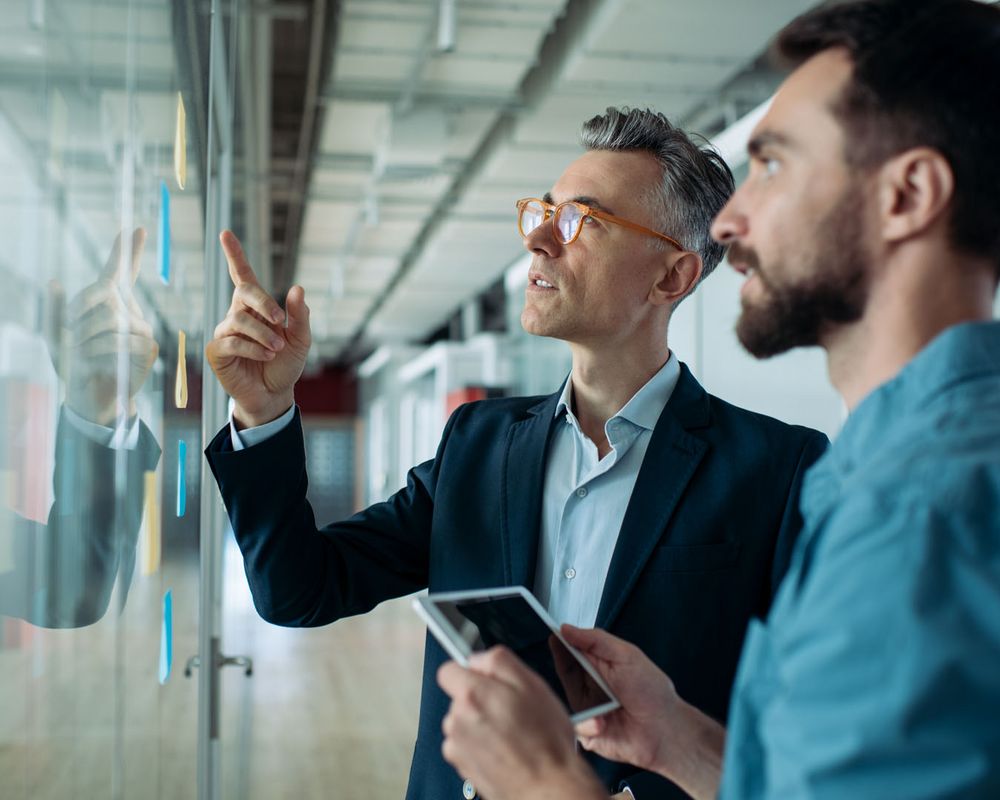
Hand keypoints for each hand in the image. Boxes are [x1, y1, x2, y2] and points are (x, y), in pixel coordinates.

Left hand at [47, 229, 157, 425]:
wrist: (89, 396)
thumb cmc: (74, 363)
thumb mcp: (55, 334)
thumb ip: (53, 309)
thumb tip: (53, 282)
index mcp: (110, 302)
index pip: (120, 271)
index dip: (127, 249)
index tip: (135, 228)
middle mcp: (129, 311)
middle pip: (105, 294)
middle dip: (80, 312)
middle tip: (68, 335)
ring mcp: (141, 329)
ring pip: (112, 319)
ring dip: (86, 338)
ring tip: (80, 354)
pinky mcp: (147, 348)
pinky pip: (123, 340)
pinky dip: (100, 352)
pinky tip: (95, 363)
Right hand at [205, 231, 310, 426]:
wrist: (275, 394)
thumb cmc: (286, 364)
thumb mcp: (301, 340)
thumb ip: (300, 316)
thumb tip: (297, 288)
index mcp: (257, 308)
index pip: (243, 276)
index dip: (234, 255)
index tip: (225, 233)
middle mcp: (238, 315)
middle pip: (243, 292)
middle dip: (264, 302)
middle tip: (281, 320)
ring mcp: (225, 333)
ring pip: (239, 320)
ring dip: (263, 333)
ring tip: (277, 348)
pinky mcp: (217, 352)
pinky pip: (232, 341)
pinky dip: (253, 348)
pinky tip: (265, 355)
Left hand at [438, 646, 606, 799]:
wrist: (548, 787)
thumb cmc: (545, 741)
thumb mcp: (532, 683)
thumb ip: (498, 661)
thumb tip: (478, 659)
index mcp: (472, 694)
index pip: (448, 670)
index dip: (468, 672)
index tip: (484, 680)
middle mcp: (457, 719)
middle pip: (458, 697)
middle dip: (480, 699)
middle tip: (510, 710)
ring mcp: (457, 745)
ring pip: (462, 722)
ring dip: (479, 724)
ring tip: (510, 734)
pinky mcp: (461, 766)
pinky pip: (464, 745)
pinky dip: (478, 745)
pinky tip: (502, 749)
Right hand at [563, 626, 724, 799]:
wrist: (666, 730)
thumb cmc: (652, 692)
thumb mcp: (626, 656)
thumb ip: (596, 640)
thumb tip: (566, 628)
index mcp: (598, 665)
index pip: (571, 650)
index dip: (561, 642)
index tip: (553, 633)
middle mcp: (590, 686)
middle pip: (565, 671)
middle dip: (565, 666)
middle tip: (575, 664)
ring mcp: (588, 710)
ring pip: (566, 699)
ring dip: (581, 697)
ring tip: (602, 700)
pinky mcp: (588, 734)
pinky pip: (576, 727)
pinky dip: (588, 723)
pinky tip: (602, 722)